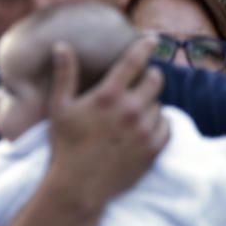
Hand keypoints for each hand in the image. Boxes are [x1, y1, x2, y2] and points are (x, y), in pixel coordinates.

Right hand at [45, 36, 167, 213]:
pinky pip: (167, 127)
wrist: (79, 186)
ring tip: (133, 113)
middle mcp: (131, 110)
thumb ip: (64, 74)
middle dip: (149, 77)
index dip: (145, 46)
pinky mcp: (154, 150)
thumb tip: (61, 45)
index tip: (152, 39)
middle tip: (139, 83)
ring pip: (159, 104)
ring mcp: (145, 131)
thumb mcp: (59, 107)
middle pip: (156, 79)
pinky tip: (143, 128)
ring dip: (149, 103)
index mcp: (108, 96)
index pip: (134, 61)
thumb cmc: (65, 144)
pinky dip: (158, 124)